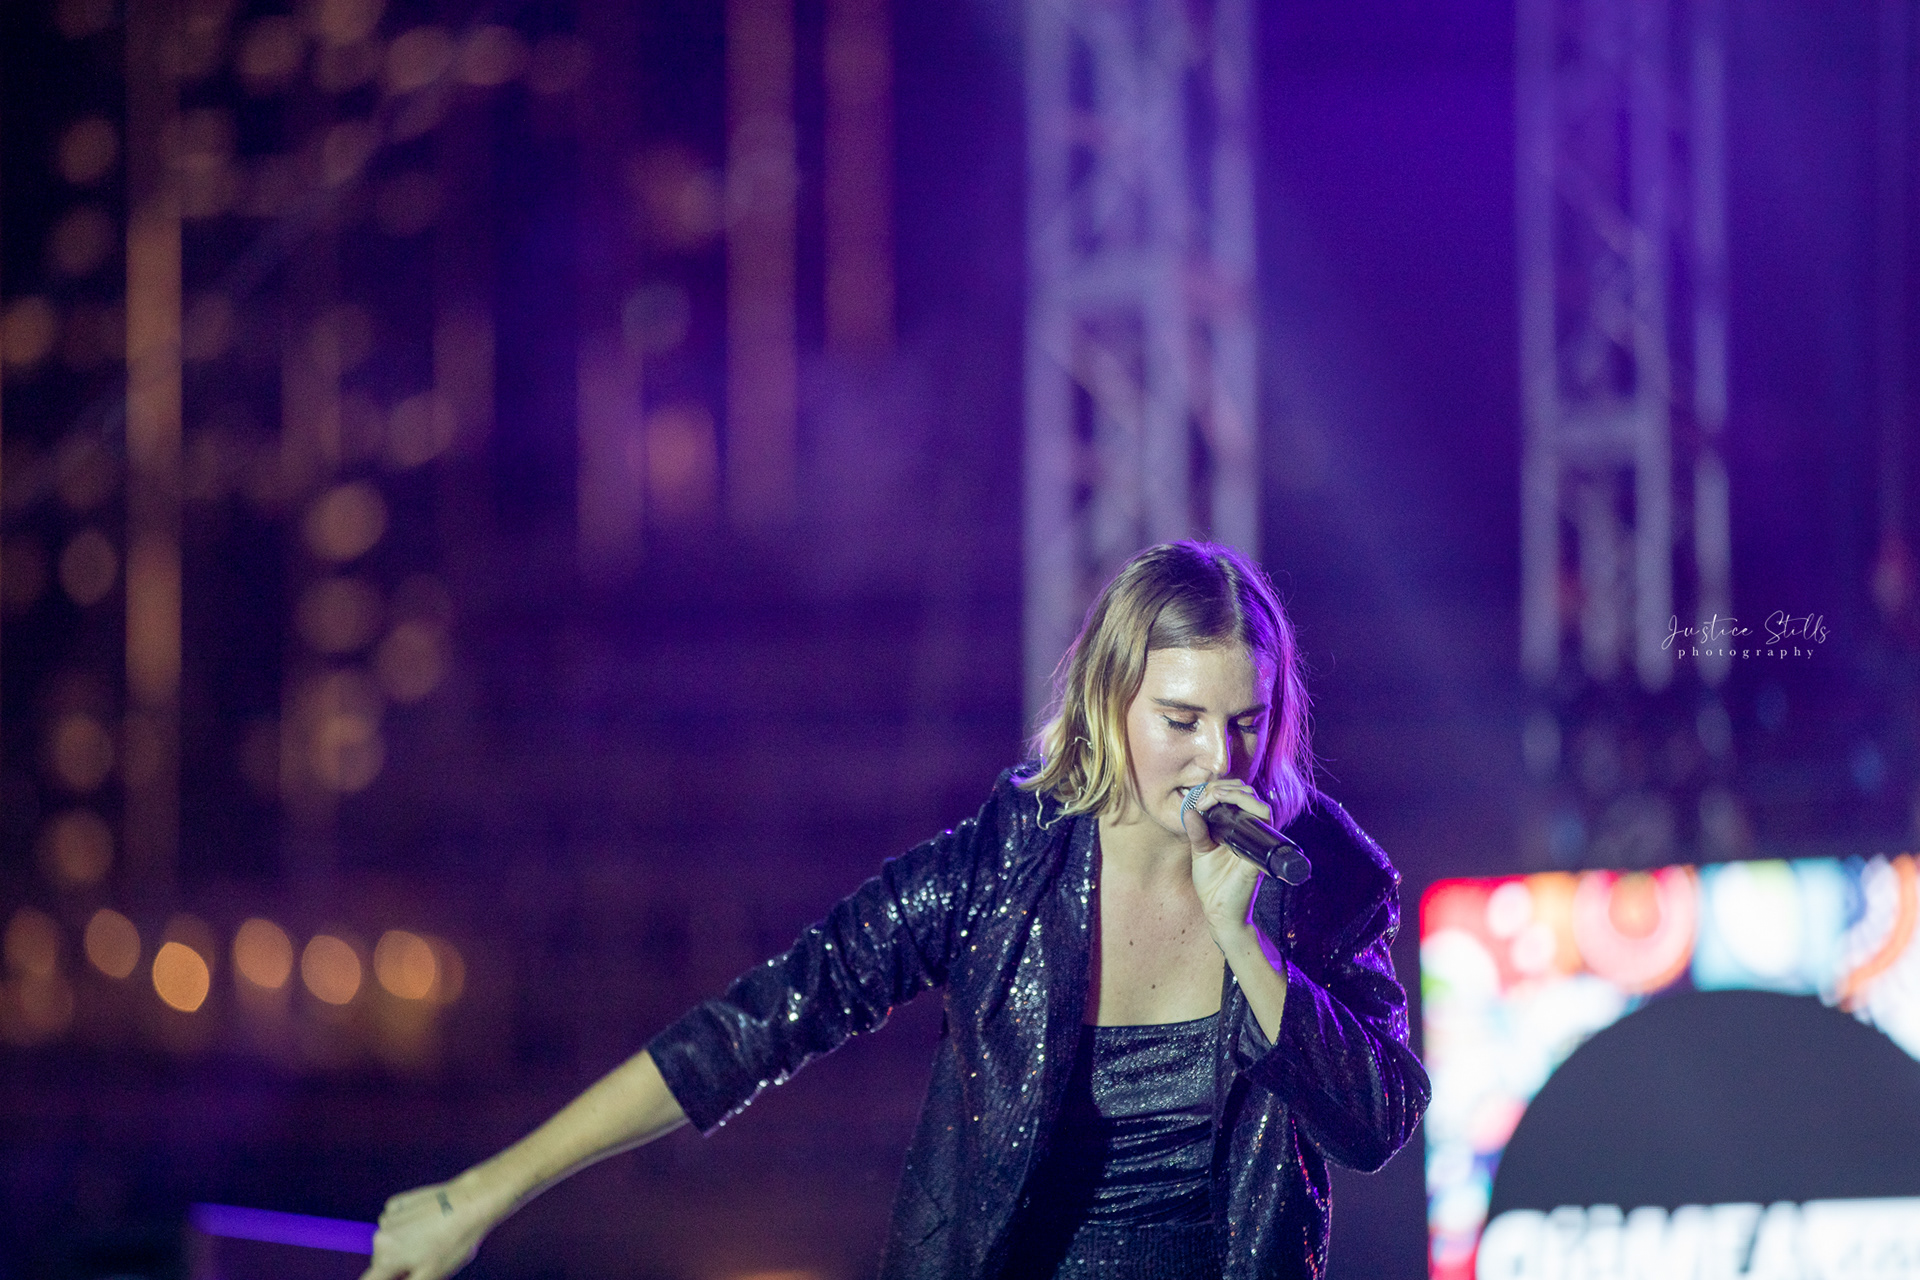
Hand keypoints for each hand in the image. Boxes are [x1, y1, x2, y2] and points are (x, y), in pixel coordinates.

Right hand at [359, 1173, 498, 1279]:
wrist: (470, 1202)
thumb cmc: (453, 1242)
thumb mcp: (430, 1276)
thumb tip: (397, 1279)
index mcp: (385, 1259)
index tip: (402, 1274)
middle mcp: (380, 1237)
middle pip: (382, 1262)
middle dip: (398, 1265)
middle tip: (425, 1260)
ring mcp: (388, 1217)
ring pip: (390, 1241)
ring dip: (404, 1244)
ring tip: (432, 1239)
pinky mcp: (398, 1202)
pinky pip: (396, 1220)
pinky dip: (407, 1223)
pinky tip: (427, 1221)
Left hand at [1178, 778, 1271, 942]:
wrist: (1220, 912)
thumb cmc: (1213, 883)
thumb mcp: (1200, 852)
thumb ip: (1197, 831)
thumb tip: (1189, 808)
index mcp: (1235, 829)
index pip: (1236, 797)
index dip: (1219, 789)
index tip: (1200, 797)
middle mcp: (1249, 832)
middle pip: (1249, 795)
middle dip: (1226, 788)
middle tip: (1206, 797)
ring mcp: (1256, 842)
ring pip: (1260, 805)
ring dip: (1236, 794)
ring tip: (1216, 797)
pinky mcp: (1258, 853)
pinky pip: (1263, 825)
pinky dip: (1248, 810)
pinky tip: (1228, 810)